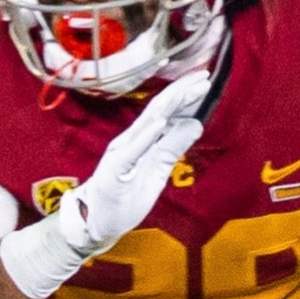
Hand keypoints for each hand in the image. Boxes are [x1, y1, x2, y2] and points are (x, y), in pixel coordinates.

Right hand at [44, 74, 210, 261]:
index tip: (203, 81)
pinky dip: (146, 135)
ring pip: (146, 124)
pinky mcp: (115, 170)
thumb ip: (172, 148)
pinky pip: (132, 151)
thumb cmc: (124, 197)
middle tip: (202, 77)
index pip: (165, 113)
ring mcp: (122, 154)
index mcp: (141, 140)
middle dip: (180, 93)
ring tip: (186, 91)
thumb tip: (195, 125)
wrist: (96, 221)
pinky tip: (160, 123)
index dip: (184, 96)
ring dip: (168, 107)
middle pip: (158, 111)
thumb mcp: (157, 172)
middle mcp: (131, 141)